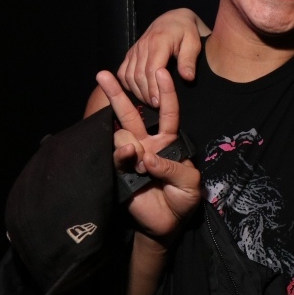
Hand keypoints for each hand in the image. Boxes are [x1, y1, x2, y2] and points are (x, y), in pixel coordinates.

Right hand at [96, 68, 200, 247]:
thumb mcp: (190, 182)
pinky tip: (131, 158)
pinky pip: (117, 156)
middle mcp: (147, 144)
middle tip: (103, 74)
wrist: (167, 224)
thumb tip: (146, 157)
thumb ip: (172, 167)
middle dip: (117, 94)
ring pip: (122, 135)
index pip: (167, 112)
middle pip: (131, 114)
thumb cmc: (183, 199)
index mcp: (168, 142)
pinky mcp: (120, 171)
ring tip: (143, 165)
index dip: (165, 92)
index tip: (160, 71)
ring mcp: (132, 156)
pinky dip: (123, 155)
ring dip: (131, 144)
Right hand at [116, 8, 210, 106]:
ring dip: (137, 92)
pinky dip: (127, 85)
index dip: (154, 88)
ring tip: (150, 103)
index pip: (151, 69)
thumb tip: (187, 77)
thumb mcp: (194, 43)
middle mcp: (143, 45)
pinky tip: (139, 93)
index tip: (160, 103)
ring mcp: (135, 49)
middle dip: (146, 94)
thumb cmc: (187, 32)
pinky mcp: (130, 53)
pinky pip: (123, 72)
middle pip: (138, 75)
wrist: (174, 20)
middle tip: (156, 108)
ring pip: (128, 75)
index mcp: (159, 41)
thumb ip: (189, 60)